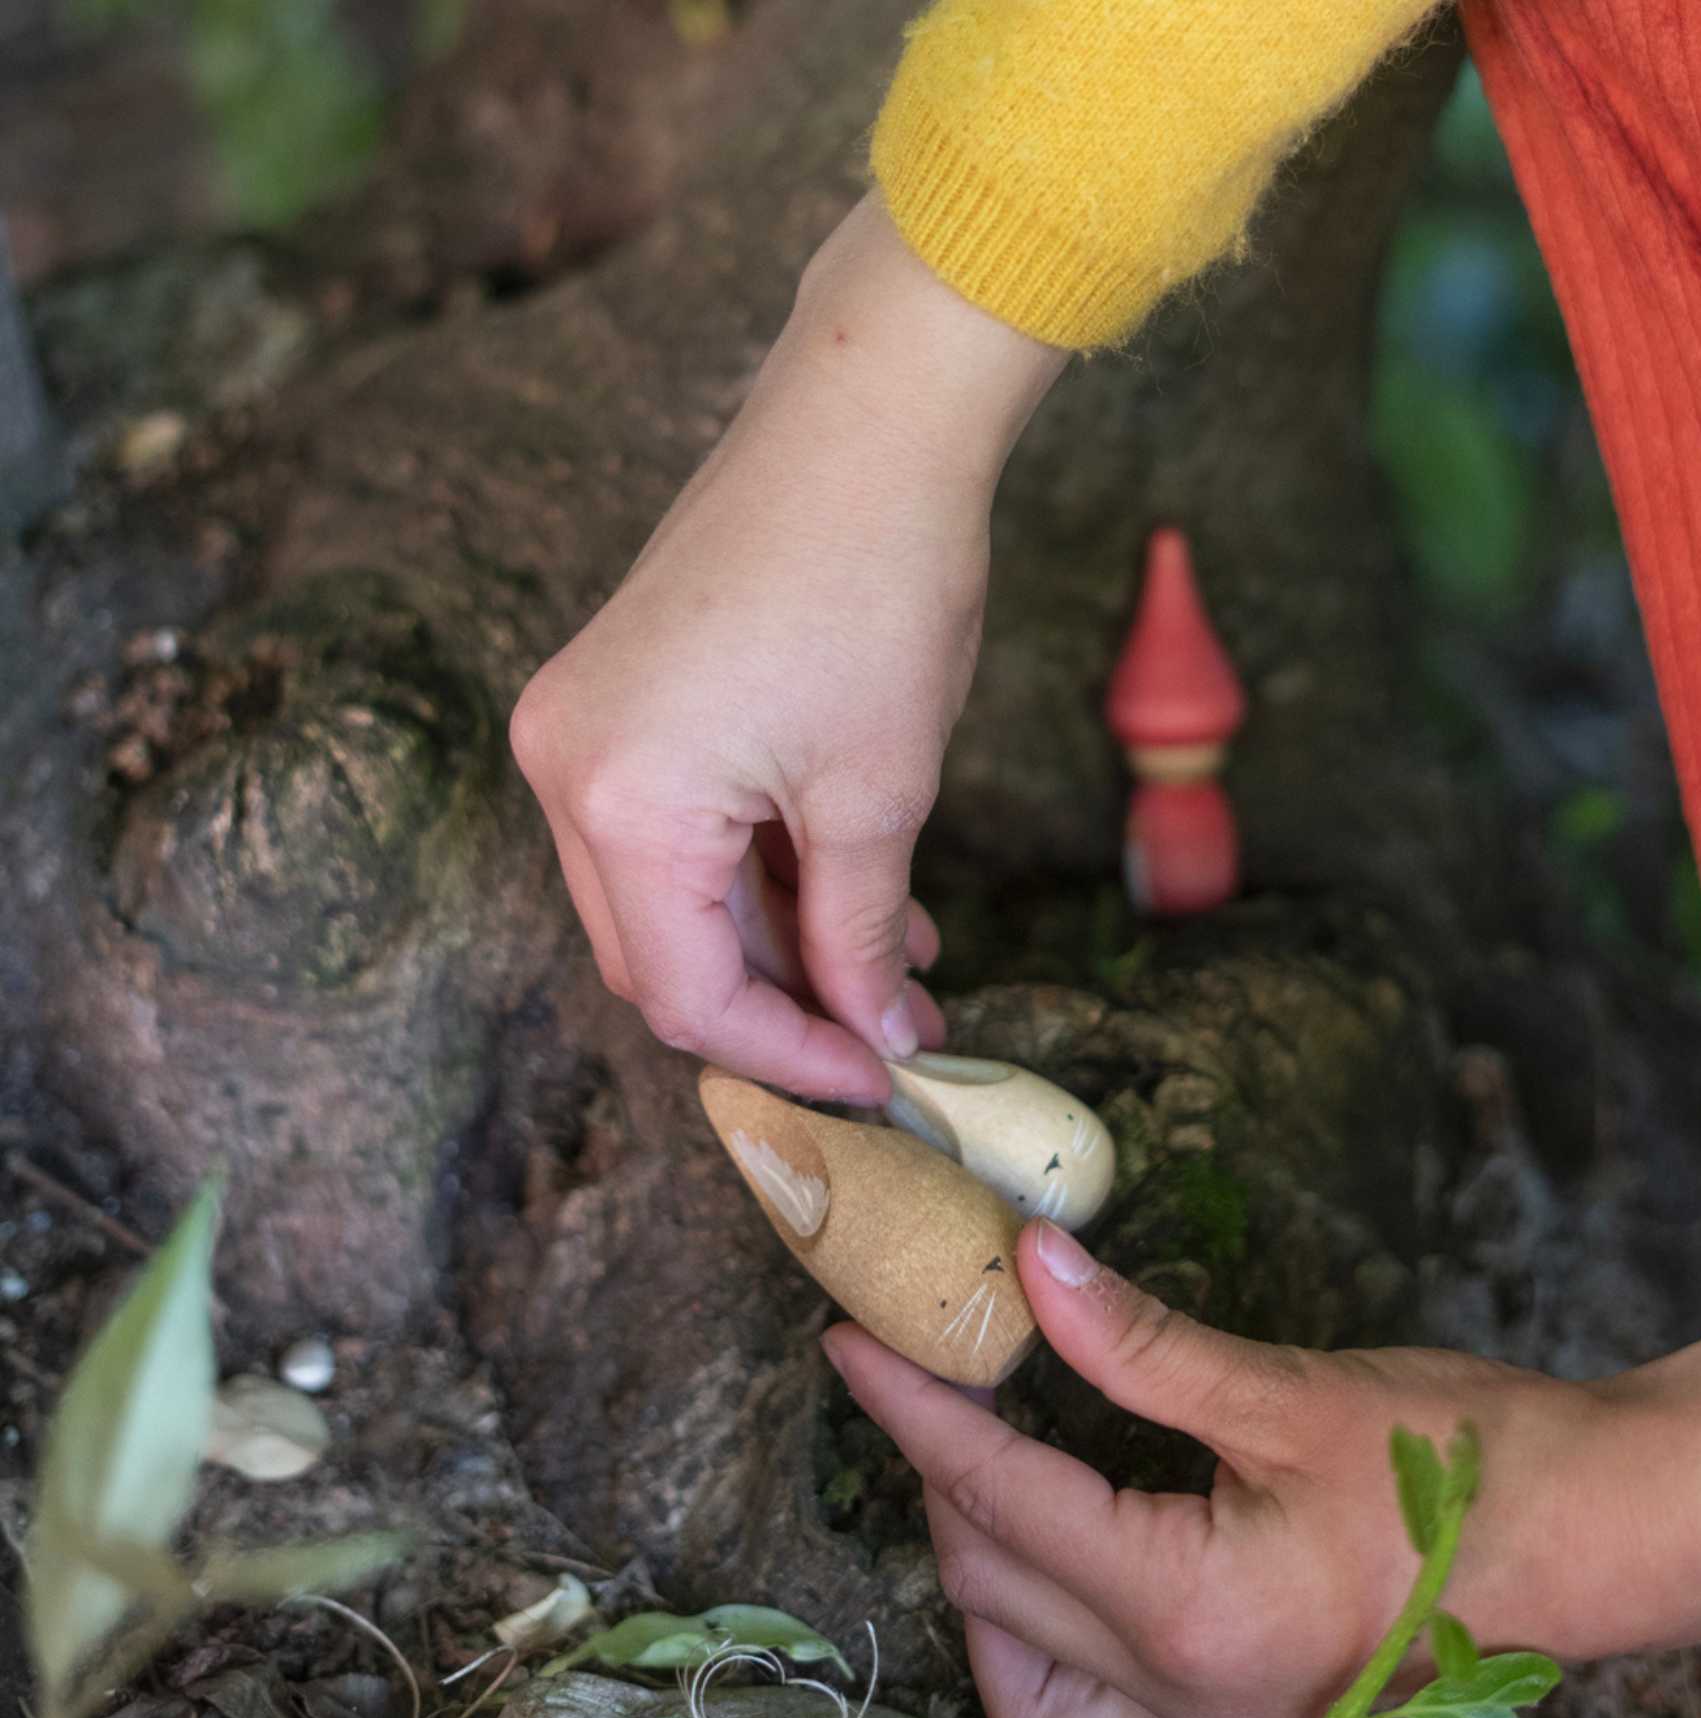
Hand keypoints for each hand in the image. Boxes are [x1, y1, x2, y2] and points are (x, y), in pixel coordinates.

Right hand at [510, 196, 1064, 1100]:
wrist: (868, 419)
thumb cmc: (879, 592)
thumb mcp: (878, 798)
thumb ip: (862, 937)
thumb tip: (878, 1035)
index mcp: (617, 805)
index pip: (689, 998)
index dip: (791, 1058)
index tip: (881, 1080)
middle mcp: (565, 770)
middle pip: (662, 955)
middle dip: (781, 1007)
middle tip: (888, 1034)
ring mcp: (580, 727)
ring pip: (672, 898)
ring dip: (778, 941)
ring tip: (900, 964)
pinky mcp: (617, 695)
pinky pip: (676, 827)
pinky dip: (758, 872)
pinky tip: (857, 894)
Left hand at [824, 1221, 1609, 1717]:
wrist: (1606, 1533)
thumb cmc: (1464, 1459)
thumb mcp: (1289, 1389)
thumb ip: (1141, 1340)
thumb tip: (1029, 1265)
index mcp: (1183, 1607)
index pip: (997, 1497)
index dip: (913, 1409)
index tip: (855, 1340)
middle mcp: (1186, 1690)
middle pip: (998, 1589)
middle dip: (942, 1480)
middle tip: (938, 1379)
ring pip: (1040, 1713)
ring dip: (988, 1617)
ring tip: (990, 1511)